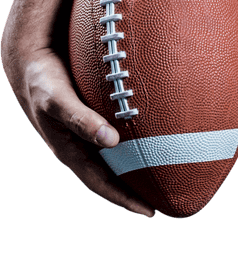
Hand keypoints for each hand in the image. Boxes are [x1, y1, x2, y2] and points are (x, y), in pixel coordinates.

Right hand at [2, 40, 156, 216]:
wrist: (30, 61)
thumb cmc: (41, 81)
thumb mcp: (57, 100)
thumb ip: (81, 119)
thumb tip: (111, 140)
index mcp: (70, 151)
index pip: (101, 184)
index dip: (124, 200)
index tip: (150, 213)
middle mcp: (81, 146)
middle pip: (114, 175)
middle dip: (138, 189)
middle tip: (170, 198)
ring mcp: (88, 133)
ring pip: (119, 156)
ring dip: (140, 166)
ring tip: (169, 174)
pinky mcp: (95, 116)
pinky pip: (121, 134)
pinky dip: (138, 141)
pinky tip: (158, 136)